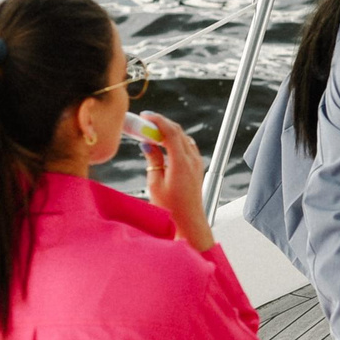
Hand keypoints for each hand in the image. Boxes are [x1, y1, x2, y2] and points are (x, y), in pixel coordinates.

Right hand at [138, 112, 214, 252]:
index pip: (171, 132)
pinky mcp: (197, 167)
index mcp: (181, 163)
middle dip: (160, 124)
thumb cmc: (171, 209)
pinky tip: (163, 144)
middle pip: (178, 132)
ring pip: (183, 137)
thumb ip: (153, 160)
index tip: (144, 116)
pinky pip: (187, 146)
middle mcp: (192, 160)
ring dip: (168, 131)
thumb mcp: (155, 183)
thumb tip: (147, 143)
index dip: (157, 120)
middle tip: (142, 123)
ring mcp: (197, 163)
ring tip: (150, 133)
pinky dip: (175, 140)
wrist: (189, 223)